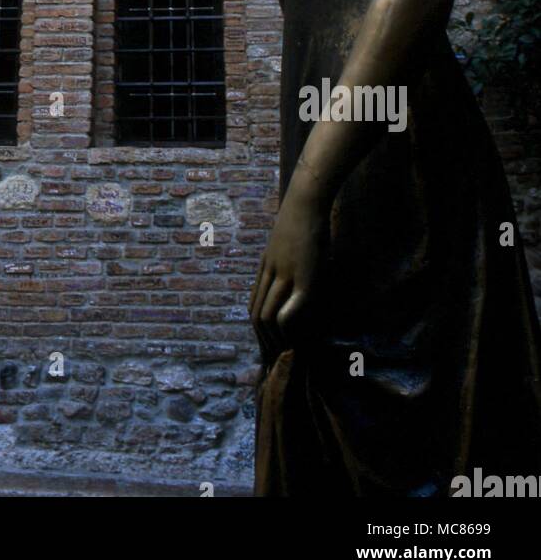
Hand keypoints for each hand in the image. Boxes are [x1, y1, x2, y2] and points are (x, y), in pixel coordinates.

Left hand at [250, 169, 329, 359]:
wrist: (305, 201)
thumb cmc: (301, 219)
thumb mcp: (287, 243)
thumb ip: (285, 260)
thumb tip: (290, 276)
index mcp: (265, 267)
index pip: (253, 304)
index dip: (257, 328)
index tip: (264, 344)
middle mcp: (270, 274)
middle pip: (256, 314)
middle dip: (262, 339)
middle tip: (271, 358)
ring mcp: (285, 276)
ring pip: (268, 314)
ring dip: (273, 338)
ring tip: (280, 353)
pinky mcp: (304, 278)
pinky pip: (288, 307)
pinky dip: (287, 324)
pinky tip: (291, 333)